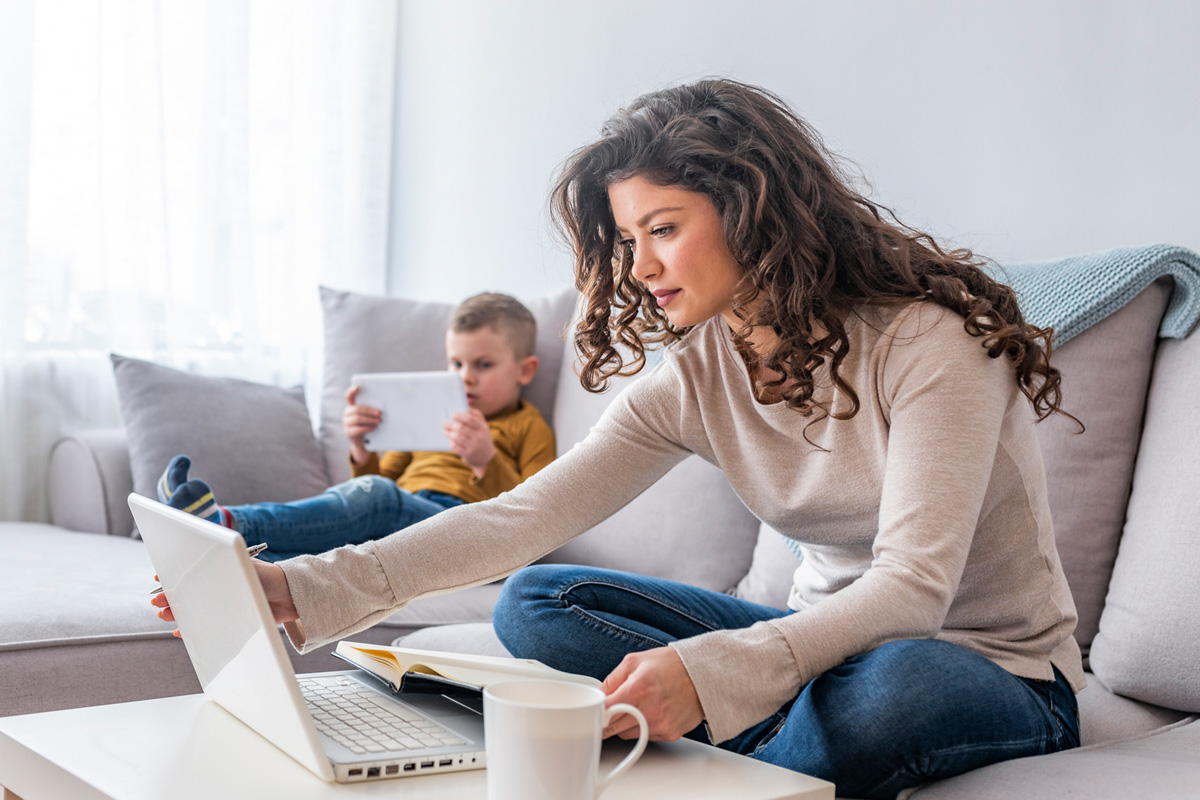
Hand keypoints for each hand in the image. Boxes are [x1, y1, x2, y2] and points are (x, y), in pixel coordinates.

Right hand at [150, 560, 298, 637]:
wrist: (291, 598)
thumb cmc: (267, 577)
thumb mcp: (239, 569)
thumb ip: (218, 571)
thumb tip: (188, 577)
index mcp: (220, 567)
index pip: (190, 568)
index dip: (173, 573)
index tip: (159, 578)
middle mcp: (219, 584)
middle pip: (188, 589)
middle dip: (171, 596)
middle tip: (159, 603)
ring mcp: (224, 601)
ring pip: (194, 607)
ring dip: (178, 611)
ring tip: (167, 615)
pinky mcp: (230, 618)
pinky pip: (205, 624)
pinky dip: (192, 627)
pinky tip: (181, 630)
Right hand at [343, 385, 382, 463]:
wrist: (364, 442)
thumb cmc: (370, 425)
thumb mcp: (371, 416)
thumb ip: (374, 410)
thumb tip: (385, 407)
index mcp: (352, 406)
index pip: (349, 396)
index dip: (352, 391)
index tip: (357, 387)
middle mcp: (347, 413)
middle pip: (357, 409)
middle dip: (369, 410)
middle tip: (380, 413)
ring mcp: (346, 423)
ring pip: (357, 418)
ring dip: (370, 419)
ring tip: (379, 421)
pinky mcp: (349, 432)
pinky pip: (358, 429)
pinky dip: (368, 427)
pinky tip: (374, 427)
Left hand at [444, 409, 495, 477]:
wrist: (487, 457)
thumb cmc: (482, 437)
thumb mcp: (483, 426)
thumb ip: (476, 415)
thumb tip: (466, 405)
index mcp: (482, 428)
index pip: (470, 419)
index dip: (460, 416)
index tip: (452, 415)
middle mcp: (479, 437)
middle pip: (462, 428)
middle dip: (451, 425)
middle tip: (445, 424)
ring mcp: (474, 446)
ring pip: (458, 438)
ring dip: (449, 434)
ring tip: (445, 431)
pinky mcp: (469, 454)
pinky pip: (456, 447)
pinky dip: (452, 443)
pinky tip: (450, 440)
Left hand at [601, 647, 703, 741]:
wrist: (702, 674)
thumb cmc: (670, 665)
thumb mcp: (634, 661)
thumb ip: (611, 679)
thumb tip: (598, 695)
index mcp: (638, 688)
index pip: (605, 711)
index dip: (597, 711)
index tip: (595, 711)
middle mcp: (649, 709)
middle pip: (613, 727)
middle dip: (608, 719)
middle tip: (611, 709)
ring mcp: (660, 724)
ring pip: (627, 734)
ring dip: (625, 724)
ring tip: (637, 706)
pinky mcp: (670, 734)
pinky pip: (645, 736)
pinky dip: (643, 727)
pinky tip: (652, 711)